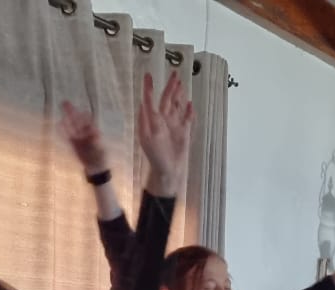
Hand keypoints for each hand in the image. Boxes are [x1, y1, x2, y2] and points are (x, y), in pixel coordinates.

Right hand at [60, 101, 107, 175]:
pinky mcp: (73, 144)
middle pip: (77, 120)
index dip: (85, 117)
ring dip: (66, 117)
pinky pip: (66, 136)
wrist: (96, 167)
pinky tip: (58, 124)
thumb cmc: (102, 157)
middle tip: (65, 102)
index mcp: (93, 132)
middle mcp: (85, 133)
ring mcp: (78, 138)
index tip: (83, 112)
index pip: (88, 122)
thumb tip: (97, 134)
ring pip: (71, 125)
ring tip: (61, 108)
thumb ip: (98, 142)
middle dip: (72, 111)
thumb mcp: (101, 150)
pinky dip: (63, 131)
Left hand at [138, 72, 192, 195]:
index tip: (148, 76)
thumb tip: (144, 103)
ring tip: (181, 83)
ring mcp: (173, 125)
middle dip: (170, 87)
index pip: (150, 100)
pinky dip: (189, 111)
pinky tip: (190, 104)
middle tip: (174, 74)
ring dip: (179, 95)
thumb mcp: (148, 136)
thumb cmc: (155, 155)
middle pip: (166, 99)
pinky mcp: (183, 131)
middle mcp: (162, 120)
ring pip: (177, 105)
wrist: (169, 169)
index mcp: (151, 120)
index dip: (149, 88)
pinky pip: (187, 118)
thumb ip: (148, 119)